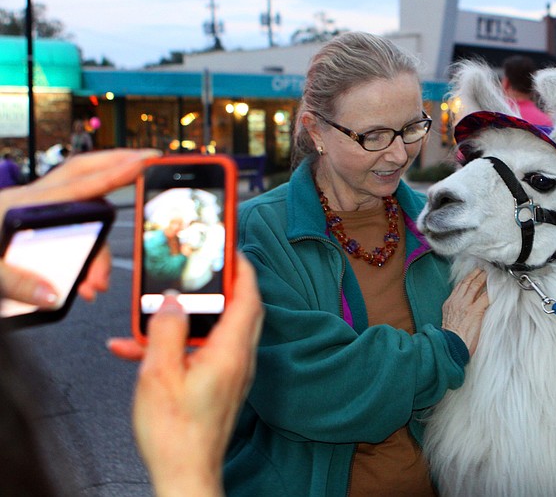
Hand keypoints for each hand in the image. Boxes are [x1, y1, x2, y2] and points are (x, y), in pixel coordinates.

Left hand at [0, 150, 158, 303]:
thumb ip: (18, 284)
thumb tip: (55, 297)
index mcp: (26, 205)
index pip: (83, 184)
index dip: (118, 172)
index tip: (145, 161)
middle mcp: (30, 200)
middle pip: (83, 172)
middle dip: (117, 166)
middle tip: (144, 163)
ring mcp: (25, 207)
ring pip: (75, 201)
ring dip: (97, 231)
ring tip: (98, 281)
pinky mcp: (18, 218)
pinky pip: (61, 218)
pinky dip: (79, 239)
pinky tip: (78, 274)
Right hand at [109, 254, 263, 496]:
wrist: (184, 474)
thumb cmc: (176, 434)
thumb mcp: (158, 373)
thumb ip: (165, 330)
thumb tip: (170, 300)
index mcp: (230, 352)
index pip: (248, 296)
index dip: (241, 267)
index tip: (230, 246)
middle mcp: (238, 360)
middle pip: (240, 308)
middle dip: (221, 285)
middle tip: (201, 267)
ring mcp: (231, 373)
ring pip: (219, 330)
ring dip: (190, 318)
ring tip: (155, 314)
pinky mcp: (220, 385)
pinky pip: (204, 352)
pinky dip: (180, 345)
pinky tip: (143, 350)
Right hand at [441, 269, 488, 355]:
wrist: (450, 344)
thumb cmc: (451, 337)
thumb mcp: (449, 318)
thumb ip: (456, 310)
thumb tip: (464, 307)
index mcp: (450, 303)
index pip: (459, 287)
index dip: (466, 278)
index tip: (472, 274)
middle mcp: (457, 301)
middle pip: (467, 283)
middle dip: (475, 274)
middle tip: (482, 269)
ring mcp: (466, 305)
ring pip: (475, 286)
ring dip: (483, 279)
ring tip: (488, 274)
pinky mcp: (475, 311)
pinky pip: (485, 298)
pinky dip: (490, 292)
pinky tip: (495, 289)